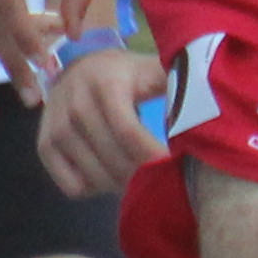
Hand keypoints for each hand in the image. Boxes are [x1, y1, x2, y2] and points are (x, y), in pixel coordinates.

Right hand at [39, 38, 167, 196]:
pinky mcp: (43, 145)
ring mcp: (55, 126)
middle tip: (159, 178)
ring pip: (94, 176)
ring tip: (138, 178)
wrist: (80, 68)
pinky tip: (109, 174)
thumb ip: (178, 80)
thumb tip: (214, 94)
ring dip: (120, 184)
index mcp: (104, 83)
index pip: (128, 131)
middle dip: (140, 175)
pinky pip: (72, 185)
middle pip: (112, 157)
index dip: (151, 155)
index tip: (171, 167)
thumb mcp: (150, 69)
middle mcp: (74, 103)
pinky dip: (94, 189)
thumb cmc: (126, 75)